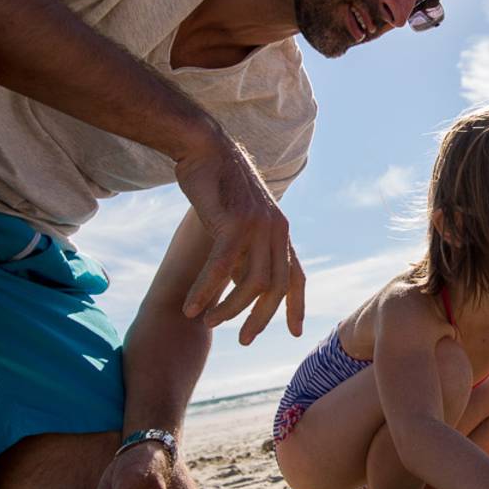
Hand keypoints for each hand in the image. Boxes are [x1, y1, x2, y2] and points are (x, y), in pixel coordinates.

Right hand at [173, 137, 304, 344]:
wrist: (205, 147)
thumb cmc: (217, 184)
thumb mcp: (239, 220)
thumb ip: (245, 250)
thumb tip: (239, 286)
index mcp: (281, 230)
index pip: (296, 276)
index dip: (297, 306)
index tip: (294, 333)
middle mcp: (276, 231)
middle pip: (275, 288)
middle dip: (260, 319)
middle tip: (244, 340)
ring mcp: (258, 227)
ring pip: (250, 285)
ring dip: (229, 310)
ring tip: (208, 322)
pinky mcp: (234, 224)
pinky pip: (221, 270)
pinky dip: (205, 292)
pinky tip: (191, 307)